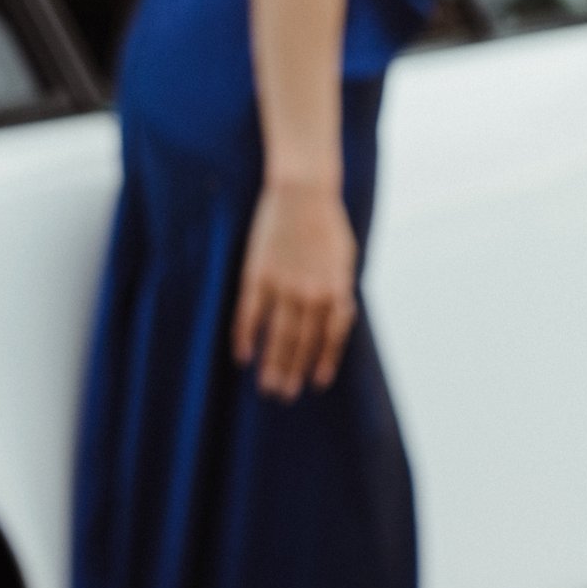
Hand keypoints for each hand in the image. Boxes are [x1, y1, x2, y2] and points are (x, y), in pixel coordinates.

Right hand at [232, 180, 357, 400]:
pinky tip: (242, 355)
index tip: (316, 383)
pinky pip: (250, 314)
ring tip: (266, 387)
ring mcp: (284, 285)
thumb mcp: (345, 256)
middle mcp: (311, 293)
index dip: (323, 361)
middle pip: (301, 342)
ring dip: (272, 364)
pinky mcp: (258, 275)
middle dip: (293, 372)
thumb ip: (340, 287)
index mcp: (335, 289)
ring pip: (277, 335)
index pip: (331, 336)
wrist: (303, 191)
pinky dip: (246, 336)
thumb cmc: (326, 221)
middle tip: (284, 396)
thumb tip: (340, 314)